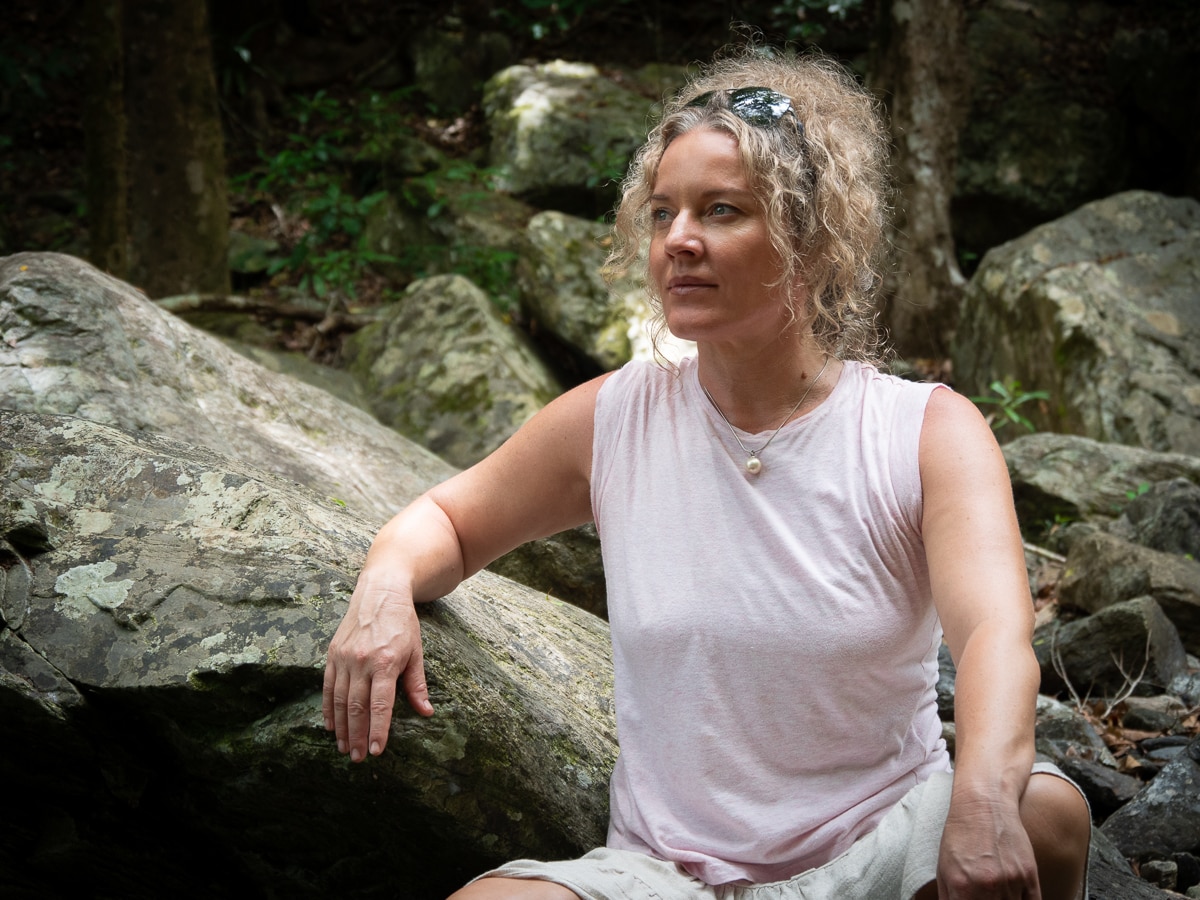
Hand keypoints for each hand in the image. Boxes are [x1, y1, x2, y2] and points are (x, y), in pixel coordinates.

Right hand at [322, 574, 433, 761]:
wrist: (380, 592)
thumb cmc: (402, 623)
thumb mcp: (416, 651)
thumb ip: (417, 684)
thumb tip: (426, 712)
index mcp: (385, 662)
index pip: (380, 704)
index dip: (378, 729)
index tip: (377, 751)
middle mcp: (361, 662)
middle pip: (356, 707)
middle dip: (357, 736)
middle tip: (358, 758)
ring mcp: (344, 658)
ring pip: (339, 700)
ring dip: (341, 728)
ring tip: (344, 748)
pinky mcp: (333, 654)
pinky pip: (327, 687)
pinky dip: (328, 708)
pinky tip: (330, 726)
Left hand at [936, 791, 1039, 898]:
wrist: (984, 803)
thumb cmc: (960, 835)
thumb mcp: (944, 869)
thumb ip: (949, 899)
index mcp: (962, 887)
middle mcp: (987, 887)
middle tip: (984, 896)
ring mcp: (1011, 882)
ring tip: (996, 893)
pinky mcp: (1030, 876)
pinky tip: (1014, 897)